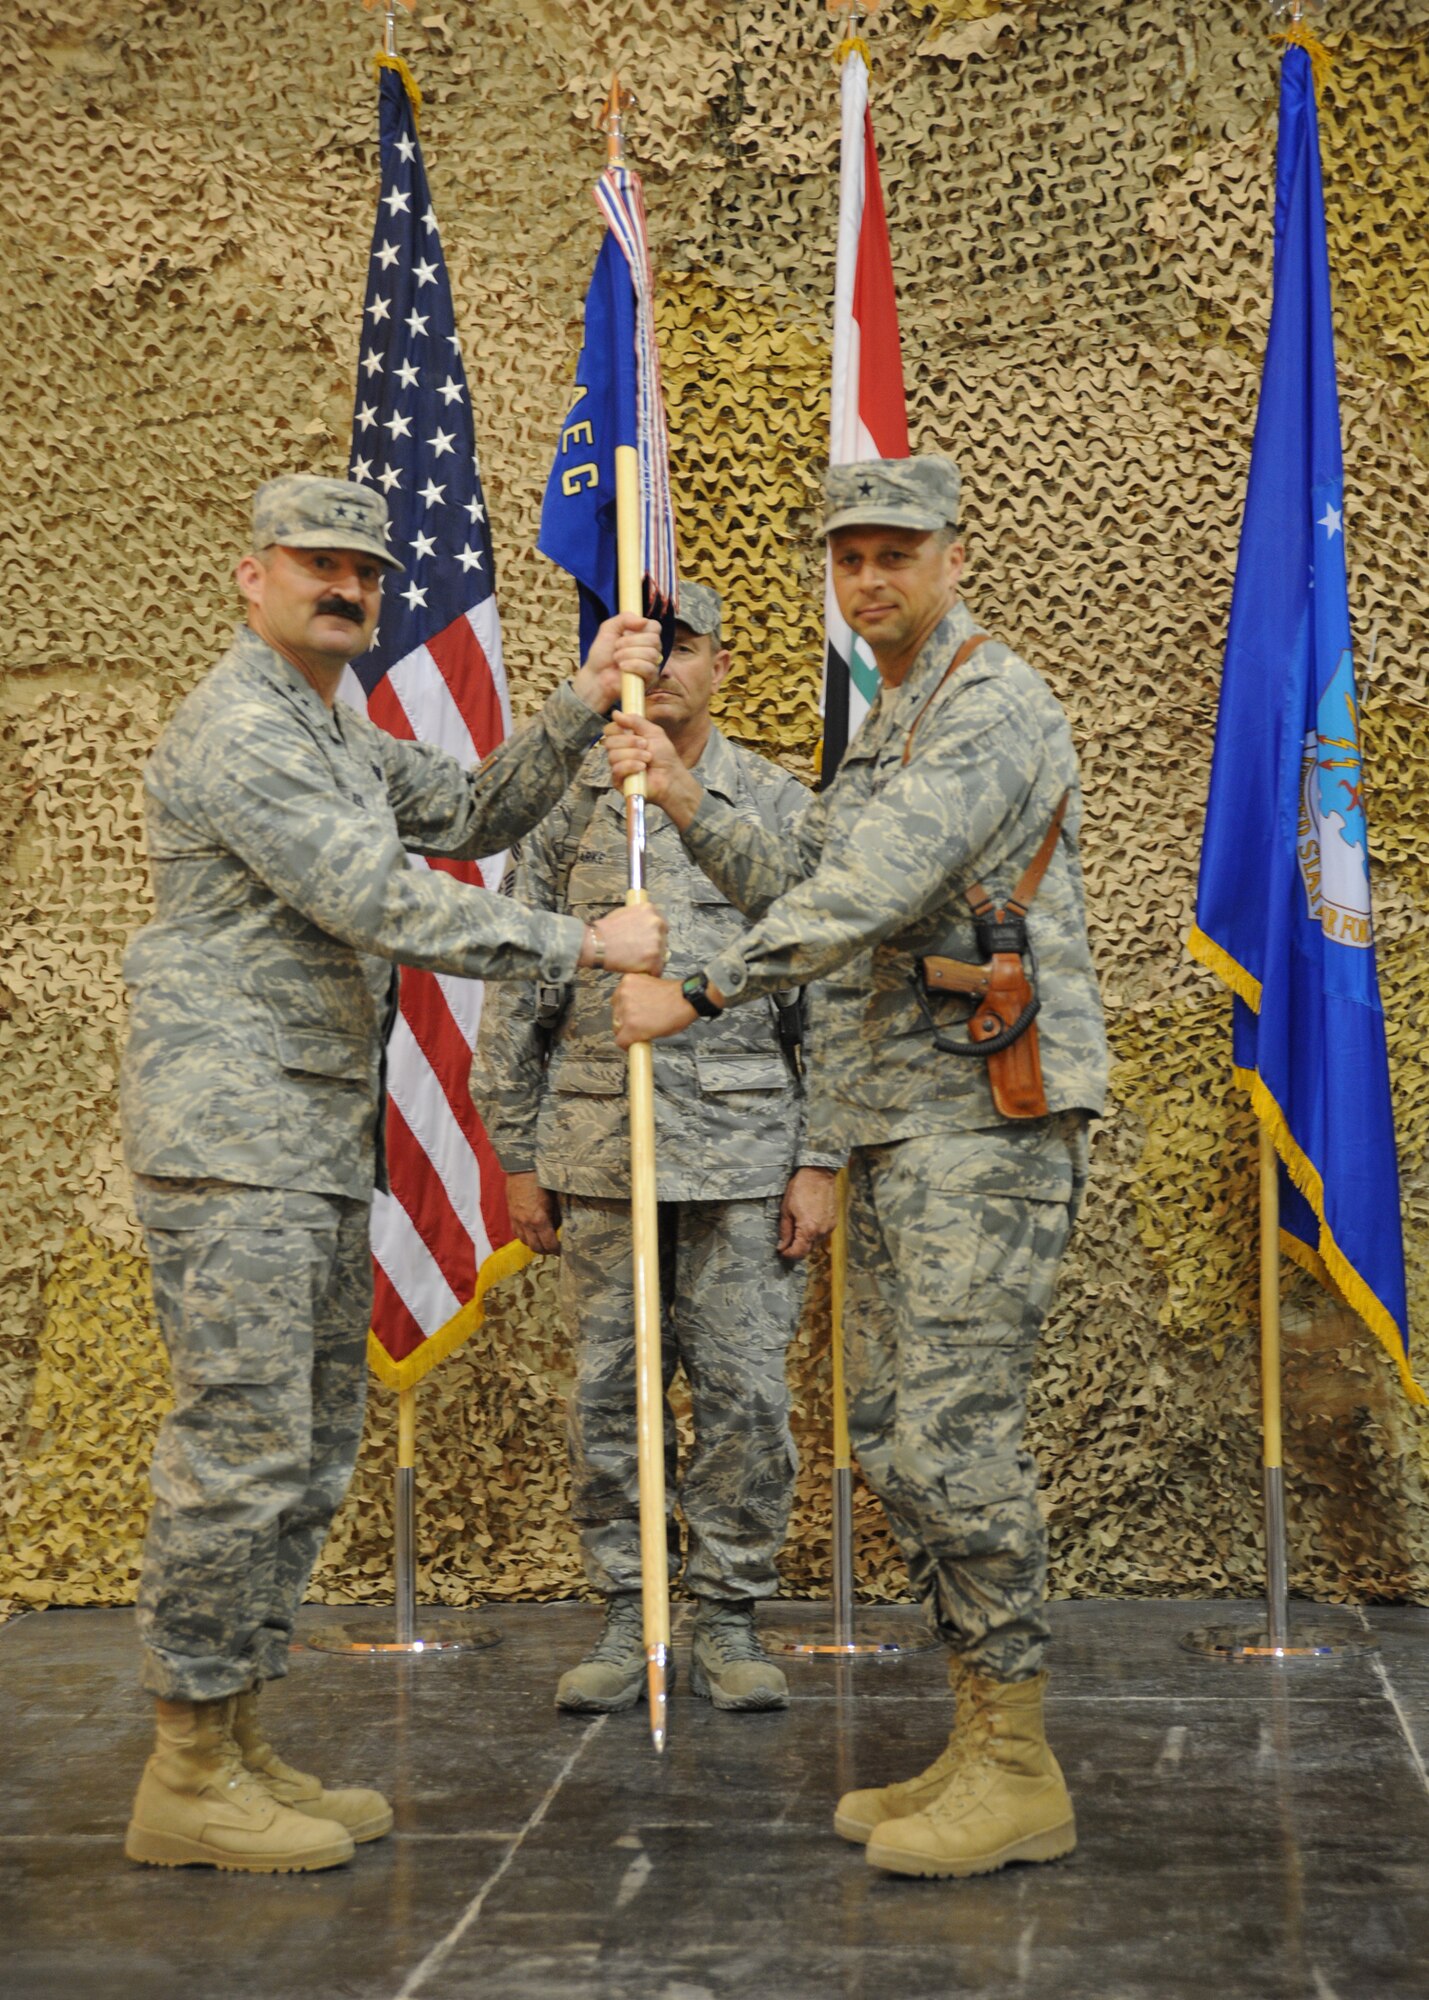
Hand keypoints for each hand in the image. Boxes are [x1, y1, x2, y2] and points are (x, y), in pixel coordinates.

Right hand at [506, 1172, 560, 1255]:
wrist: (522, 1167)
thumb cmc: (542, 1179)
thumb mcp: (555, 1198)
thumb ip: (557, 1216)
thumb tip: (559, 1227)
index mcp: (539, 1219)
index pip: (549, 1243)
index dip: (556, 1250)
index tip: (562, 1250)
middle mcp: (526, 1223)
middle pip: (535, 1247)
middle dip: (546, 1250)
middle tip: (553, 1249)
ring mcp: (516, 1219)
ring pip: (524, 1241)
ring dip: (534, 1244)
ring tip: (543, 1242)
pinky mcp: (511, 1214)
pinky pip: (516, 1233)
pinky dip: (524, 1236)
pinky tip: (531, 1233)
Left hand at [573, 614, 661, 713]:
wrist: (596, 676)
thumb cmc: (603, 654)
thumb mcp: (609, 628)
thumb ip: (625, 618)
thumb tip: (644, 621)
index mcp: (644, 636)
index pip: (655, 626)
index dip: (641, 628)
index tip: (625, 632)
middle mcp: (651, 649)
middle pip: (654, 639)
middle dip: (631, 642)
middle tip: (616, 647)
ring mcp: (652, 664)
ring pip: (651, 654)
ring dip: (628, 654)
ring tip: (617, 658)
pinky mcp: (650, 679)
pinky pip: (649, 668)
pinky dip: (633, 665)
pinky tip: (622, 667)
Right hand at [583, 904, 667, 974]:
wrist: (596, 943)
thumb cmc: (605, 930)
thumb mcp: (624, 912)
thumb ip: (639, 917)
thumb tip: (645, 924)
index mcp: (650, 910)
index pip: (661, 923)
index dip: (654, 933)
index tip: (647, 939)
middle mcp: (657, 923)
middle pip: (663, 938)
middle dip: (654, 945)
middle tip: (640, 951)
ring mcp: (657, 942)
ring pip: (661, 954)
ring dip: (652, 959)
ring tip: (637, 961)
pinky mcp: (654, 959)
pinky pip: (657, 969)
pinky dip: (649, 971)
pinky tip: (639, 970)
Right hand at [603, 713, 702, 827]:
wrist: (671, 777)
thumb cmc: (664, 756)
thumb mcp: (653, 732)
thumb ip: (636, 721)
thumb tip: (615, 713)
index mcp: (625, 739)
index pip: (609, 730)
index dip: (617, 728)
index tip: (631, 730)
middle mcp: (619, 752)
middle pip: (609, 741)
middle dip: (629, 742)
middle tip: (645, 745)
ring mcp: (618, 767)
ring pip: (613, 755)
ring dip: (633, 755)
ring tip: (648, 758)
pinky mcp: (618, 781)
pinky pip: (616, 769)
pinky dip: (630, 766)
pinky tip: (642, 768)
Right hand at [612, 973, 696, 1047]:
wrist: (685, 997)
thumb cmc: (676, 1016)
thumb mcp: (655, 1035)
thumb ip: (638, 1036)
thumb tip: (630, 1035)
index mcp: (632, 1028)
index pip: (619, 1040)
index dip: (625, 1041)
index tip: (628, 1039)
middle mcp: (626, 1010)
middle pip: (616, 1022)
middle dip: (625, 1024)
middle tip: (636, 1021)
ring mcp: (626, 993)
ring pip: (616, 1005)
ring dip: (624, 1008)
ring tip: (638, 1007)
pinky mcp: (628, 980)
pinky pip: (620, 990)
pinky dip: (627, 993)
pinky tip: (638, 996)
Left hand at [778, 1167, 838, 1260]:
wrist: (819, 1174)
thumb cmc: (801, 1188)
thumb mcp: (786, 1209)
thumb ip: (785, 1231)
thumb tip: (782, 1245)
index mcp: (808, 1230)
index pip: (798, 1252)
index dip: (788, 1254)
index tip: (781, 1252)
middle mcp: (821, 1232)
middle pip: (808, 1250)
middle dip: (796, 1250)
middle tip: (785, 1245)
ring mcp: (829, 1227)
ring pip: (815, 1243)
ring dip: (805, 1242)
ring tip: (795, 1233)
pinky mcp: (833, 1222)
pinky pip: (822, 1235)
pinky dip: (813, 1235)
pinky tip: (806, 1226)